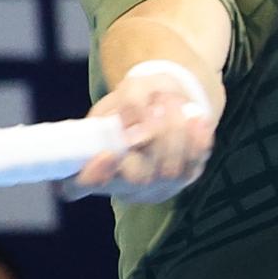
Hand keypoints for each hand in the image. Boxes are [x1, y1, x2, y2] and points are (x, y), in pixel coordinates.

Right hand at [63, 65, 217, 202]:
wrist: (167, 104)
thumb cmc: (139, 101)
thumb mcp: (129, 91)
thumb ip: (129, 106)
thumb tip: (135, 129)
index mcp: (94, 165)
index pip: (79, 185)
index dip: (91, 176)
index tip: (107, 153)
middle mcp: (122, 184)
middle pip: (136, 178)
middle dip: (151, 139)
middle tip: (157, 107)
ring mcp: (154, 187)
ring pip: (168, 172)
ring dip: (175, 134)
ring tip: (174, 102)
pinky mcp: (182, 180)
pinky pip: (193, 167)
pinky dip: (197, 142)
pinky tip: (197, 121)